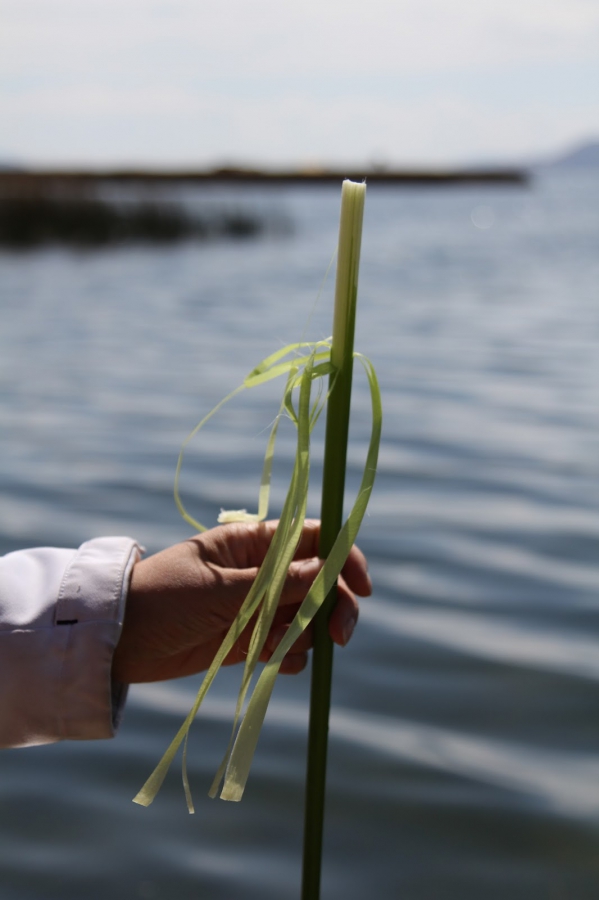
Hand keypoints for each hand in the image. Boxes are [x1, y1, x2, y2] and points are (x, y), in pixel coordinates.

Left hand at [112, 519, 370, 683]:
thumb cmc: (161, 599)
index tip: (362, 586)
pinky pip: (287, 645)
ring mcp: (257, 606)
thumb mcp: (218, 589)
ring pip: (308, 616)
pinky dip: (290, 655)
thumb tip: (325, 568)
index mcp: (252, 543)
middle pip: (320, 581)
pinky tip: (275, 661)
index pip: (313, 538)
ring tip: (280, 649)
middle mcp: (261, 572)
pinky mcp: (248, 639)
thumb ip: (275, 583)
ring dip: (309, 635)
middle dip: (335, 606)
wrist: (117, 641)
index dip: (344, 556)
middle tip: (339, 637)